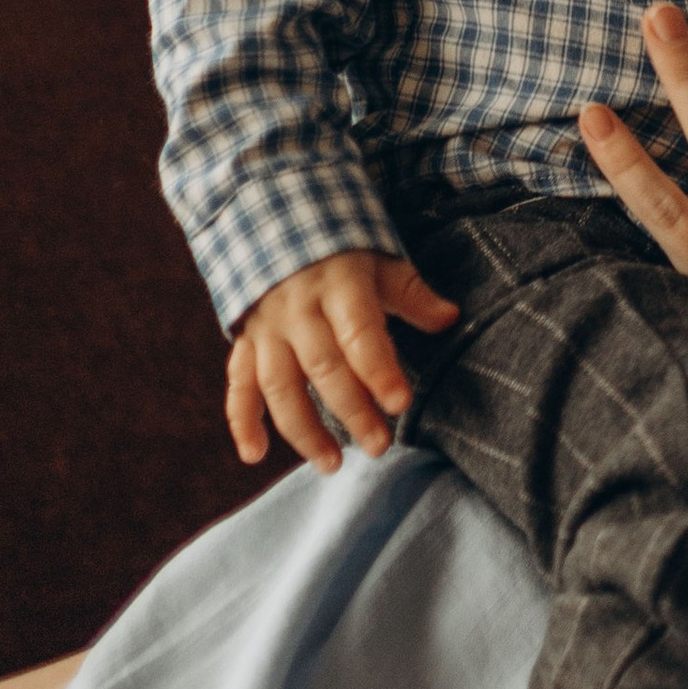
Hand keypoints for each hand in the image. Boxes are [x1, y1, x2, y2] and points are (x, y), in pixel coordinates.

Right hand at [226, 250, 458, 475]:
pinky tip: (254, 455)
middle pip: (322, 367)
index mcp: (337, 285)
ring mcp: (266, 329)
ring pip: (279, 385)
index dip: (378, 369)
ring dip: (303, 430)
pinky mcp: (245, 344)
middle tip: (379, 447)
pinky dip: (243, 422)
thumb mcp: (380, 261)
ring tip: (332, 464)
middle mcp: (297, 310)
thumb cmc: (342, 254)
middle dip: (351, 411)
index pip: (359, 333)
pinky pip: (238, 386)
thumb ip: (411, 293)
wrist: (274, 224)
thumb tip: (449, 318)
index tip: (400, 403)